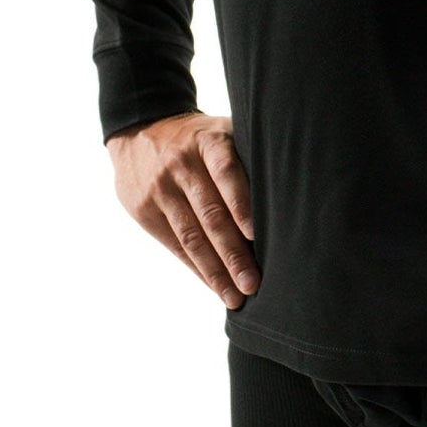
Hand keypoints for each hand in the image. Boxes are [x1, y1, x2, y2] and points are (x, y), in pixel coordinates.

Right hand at [107, 111, 257, 307]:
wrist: (140, 130)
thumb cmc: (201, 137)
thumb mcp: (222, 131)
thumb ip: (246, 157)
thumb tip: (286, 196)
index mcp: (209, 142)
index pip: (226, 173)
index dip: (242, 204)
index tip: (257, 234)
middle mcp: (182, 166)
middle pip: (210, 214)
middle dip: (233, 253)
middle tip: (253, 282)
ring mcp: (160, 190)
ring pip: (191, 237)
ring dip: (215, 271)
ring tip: (235, 296)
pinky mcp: (144, 210)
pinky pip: (175, 245)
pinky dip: (196, 268)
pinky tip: (214, 285)